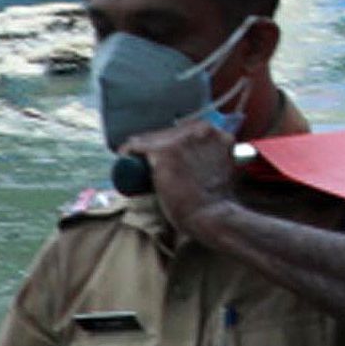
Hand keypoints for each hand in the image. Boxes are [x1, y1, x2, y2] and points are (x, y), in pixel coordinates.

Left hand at [129, 113, 246, 228]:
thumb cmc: (218, 202)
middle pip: (168, 133)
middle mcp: (201, 129)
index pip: (185, 132)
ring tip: (132, 163)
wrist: (213, 216)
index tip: (163, 157)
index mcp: (216, 133)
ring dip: (141, 150)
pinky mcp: (164, 151)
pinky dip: (127, 152)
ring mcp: (182, 139)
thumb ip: (212, 158)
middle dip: (157, 146)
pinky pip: (136, 146)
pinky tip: (122, 157)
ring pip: (152, 138)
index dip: (172, 144)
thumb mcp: (222, 169)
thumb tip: (197, 162)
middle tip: (147, 164)